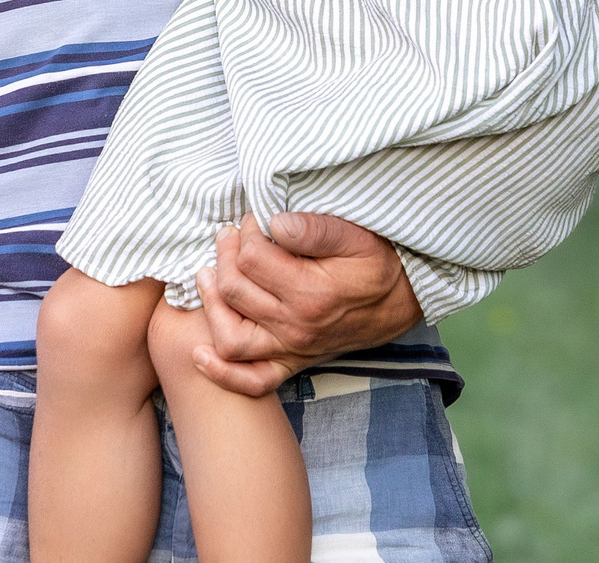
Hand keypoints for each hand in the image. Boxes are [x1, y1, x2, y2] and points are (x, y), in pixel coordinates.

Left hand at [187, 213, 422, 397]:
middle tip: (230, 235)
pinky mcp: (291, 363)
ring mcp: (291, 349)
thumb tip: (275, 223)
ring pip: (230, 337)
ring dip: (210, 304)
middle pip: (234, 291)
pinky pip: (251, 380)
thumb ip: (315, 228)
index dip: (246, 232)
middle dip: (224, 255)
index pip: (251, 258)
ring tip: (207, 274)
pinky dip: (221, 373)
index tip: (254, 219)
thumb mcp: (355, 236)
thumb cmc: (375, 264)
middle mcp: (297, 327)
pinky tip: (200, 353)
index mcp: (312, 292)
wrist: (398, 301)